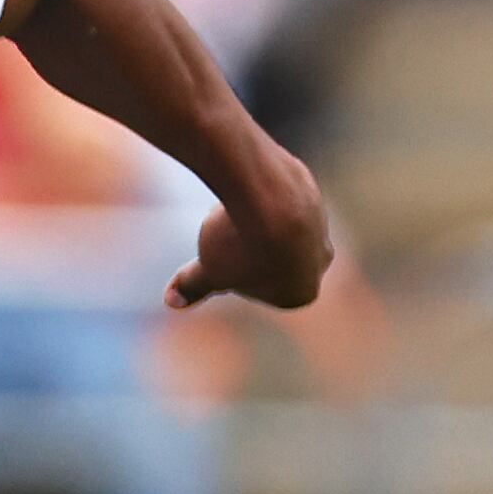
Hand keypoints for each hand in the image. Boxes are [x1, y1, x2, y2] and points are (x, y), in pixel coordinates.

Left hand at [165, 157, 331, 311]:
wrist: (264, 194)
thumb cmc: (239, 244)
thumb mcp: (209, 272)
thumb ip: (193, 287)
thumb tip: (172, 301)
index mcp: (299, 293)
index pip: (256, 289)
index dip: (231, 273)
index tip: (224, 262)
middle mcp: (319, 263)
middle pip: (270, 260)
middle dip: (247, 250)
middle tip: (228, 237)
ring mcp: (320, 226)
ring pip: (275, 228)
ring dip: (252, 223)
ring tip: (235, 214)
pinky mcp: (311, 193)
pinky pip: (277, 200)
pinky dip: (259, 198)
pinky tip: (246, 192)